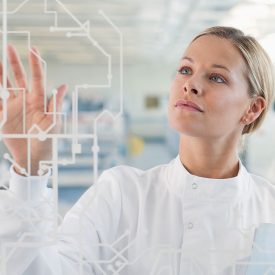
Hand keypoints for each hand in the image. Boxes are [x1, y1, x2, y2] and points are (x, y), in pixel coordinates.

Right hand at [0, 45, 66, 174]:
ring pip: (4, 85)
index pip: (36, 78)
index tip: (32, 48)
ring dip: (0, 74)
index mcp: (38, 100)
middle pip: (18, 78)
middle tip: (8, 47)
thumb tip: (63, 85)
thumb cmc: (47, 140)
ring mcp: (12, 107)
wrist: (32, 157)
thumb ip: (55, 104)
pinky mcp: (2, 115)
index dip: (35, 64)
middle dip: (14, 63)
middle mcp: (25, 100)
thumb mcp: (53, 122)